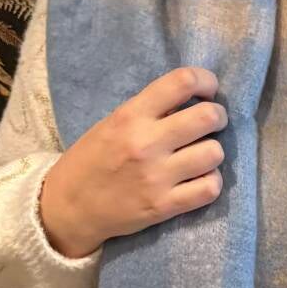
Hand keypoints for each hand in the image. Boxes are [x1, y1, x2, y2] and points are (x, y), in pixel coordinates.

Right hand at [39, 67, 226, 257]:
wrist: (69, 206)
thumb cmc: (92, 160)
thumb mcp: (112, 123)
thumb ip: (149, 111)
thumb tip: (193, 99)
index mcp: (131, 115)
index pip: (182, 81)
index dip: (206, 81)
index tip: (207, 90)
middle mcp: (146, 143)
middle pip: (208, 117)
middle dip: (217, 116)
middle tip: (211, 123)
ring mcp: (157, 177)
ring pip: (214, 153)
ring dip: (213, 152)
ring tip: (201, 155)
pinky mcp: (163, 206)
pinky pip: (209, 189)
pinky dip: (211, 182)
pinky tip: (200, 179)